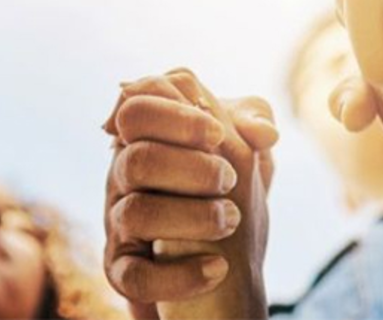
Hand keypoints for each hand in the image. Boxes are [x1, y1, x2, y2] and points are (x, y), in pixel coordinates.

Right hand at [103, 69, 276, 319]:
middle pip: (135, 158)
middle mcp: (123, 177)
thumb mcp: (241, 147)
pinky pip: (135, 275)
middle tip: (230, 179)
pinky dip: (179, 274)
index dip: (176, 115)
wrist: (220, 259)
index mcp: (145, 139)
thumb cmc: (222, 191)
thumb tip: (264, 131)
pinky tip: (217, 268)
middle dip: (190, 166)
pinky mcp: (122, 270)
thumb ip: (251, 120)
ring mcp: (119, 224)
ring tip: (230, 220)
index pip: (135, 107)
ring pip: (135, 213)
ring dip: (192, 216)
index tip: (218, 133)